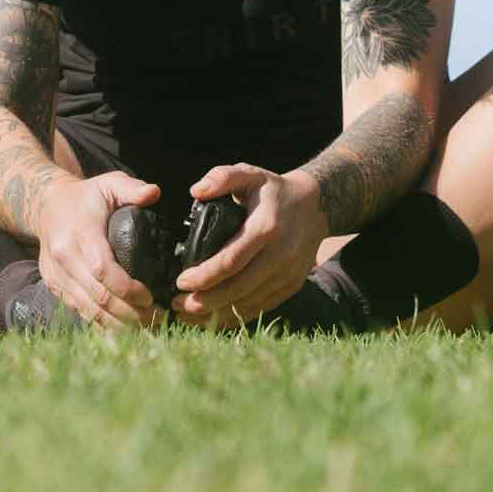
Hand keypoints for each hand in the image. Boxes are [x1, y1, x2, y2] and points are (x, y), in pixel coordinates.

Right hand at [38, 172, 161, 329]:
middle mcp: (64, 258)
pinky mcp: (54, 286)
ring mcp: (56, 275)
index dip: (127, 289)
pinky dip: (102, 324)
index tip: (150, 298)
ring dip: (118, 324)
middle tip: (158, 319)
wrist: (46, 206)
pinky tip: (124, 329)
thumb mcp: (109, 183)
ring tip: (146, 328)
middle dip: (129, 314)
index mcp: (79, 234)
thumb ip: (131, 188)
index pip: (102, 270)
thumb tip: (154, 193)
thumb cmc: (86, 197)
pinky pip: (79, 310)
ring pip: (88, 309)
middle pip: (97, 296)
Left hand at [171, 165, 327, 328]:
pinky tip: (212, 318)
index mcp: (266, 228)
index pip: (231, 261)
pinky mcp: (292, 286)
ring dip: (216, 314)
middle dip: (204, 302)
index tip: (180, 282)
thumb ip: (222, 177)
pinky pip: (261, 307)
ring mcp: (289, 274)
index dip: (204, 276)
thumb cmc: (273, 190)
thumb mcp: (249, 173)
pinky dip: (235, 316)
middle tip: (176, 305)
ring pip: (249, 303)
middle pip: (238, 288)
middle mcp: (281, 254)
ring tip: (187, 316)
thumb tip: (197, 191)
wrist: (316, 206)